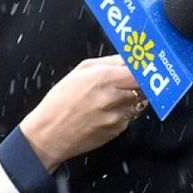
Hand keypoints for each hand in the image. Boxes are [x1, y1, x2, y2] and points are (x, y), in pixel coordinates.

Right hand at [18, 55, 144, 171]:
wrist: (47, 135)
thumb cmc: (59, 102)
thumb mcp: (79, 71)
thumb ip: (110, 62)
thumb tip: (130, 58)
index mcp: (103, 78)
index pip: (141, 71)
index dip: (145, 70)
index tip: (144, 68)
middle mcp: (113, 97)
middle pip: (144, 87)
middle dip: (139, 84)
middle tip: (126, 83)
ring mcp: (117, 115)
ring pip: (139, 102)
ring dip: (130, 99)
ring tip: (108, 101)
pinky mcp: (118, 129)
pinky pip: (130, 117)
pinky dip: (122, 113)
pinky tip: (104, 114)